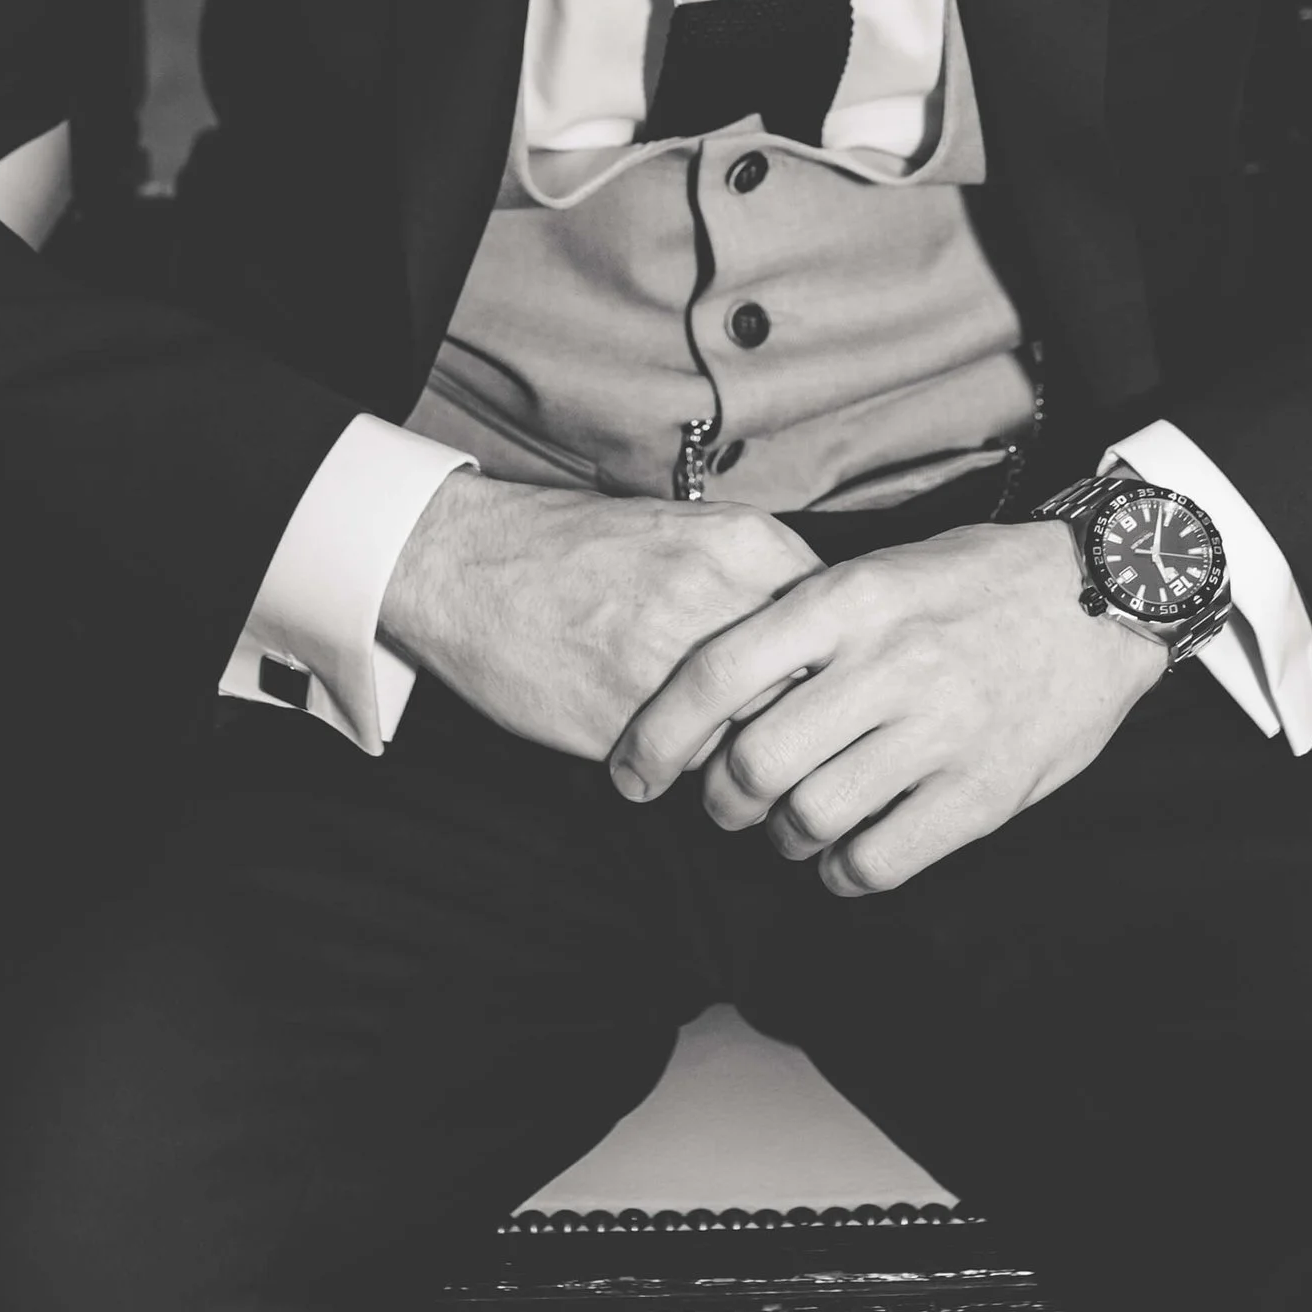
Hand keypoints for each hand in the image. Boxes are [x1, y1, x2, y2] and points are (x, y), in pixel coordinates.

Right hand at [381, 468, 820, 760]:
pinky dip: (696, 776)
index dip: (840, 674)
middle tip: (796, 748)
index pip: (844, 633)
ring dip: (758, 764)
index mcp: (748, 547)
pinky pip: (697, 769)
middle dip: (810, 729)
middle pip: (814, 692)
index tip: (828, 695)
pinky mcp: (629, 720)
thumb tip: (828, 649)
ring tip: (741, 768)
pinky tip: (674, 759)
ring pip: (762, 739)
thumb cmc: (581, 552)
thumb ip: (762, 584)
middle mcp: (721, 600)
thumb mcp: (693, 535)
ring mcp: (674, 662)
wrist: (467, 565)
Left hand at [609, 518, 1166, 894]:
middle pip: (754, 762)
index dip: (657, 734)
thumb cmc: (975, 582)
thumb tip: (709, 689)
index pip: (719, 672)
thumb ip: (802, 623)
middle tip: (726, 803)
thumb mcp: (881, 570)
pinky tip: (845, 856)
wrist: (1106, 596)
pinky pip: (878, 860)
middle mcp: (888, 662)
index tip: (631, 774)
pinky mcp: (982, 791)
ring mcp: (939, 729)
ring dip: (784, 838)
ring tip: (794, 825)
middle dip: (722, 800)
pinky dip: (842, 872)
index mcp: (850, 597)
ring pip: (811, 818)